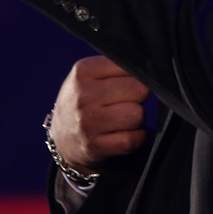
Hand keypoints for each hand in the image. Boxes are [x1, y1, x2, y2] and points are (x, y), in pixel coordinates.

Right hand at [50, 55, 150, 171]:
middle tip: (124, 103)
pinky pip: (132, 139)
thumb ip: (117, 66)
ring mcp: (87, 123)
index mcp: (83, 71)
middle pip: (139, 90)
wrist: (61, 137)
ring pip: (137, 115)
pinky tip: (122, 134)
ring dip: (136, 119)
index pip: (131, 67)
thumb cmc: (84, 101)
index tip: (126, 84)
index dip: (135, 77)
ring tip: (121, 119)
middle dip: (137, 98)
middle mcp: (83, 96)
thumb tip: (151, 69)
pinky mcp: (94, 146)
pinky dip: (135, 138)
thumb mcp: (90, 75)